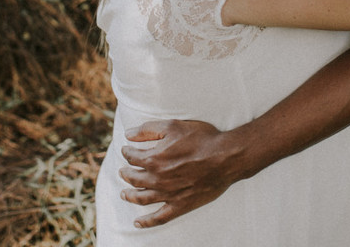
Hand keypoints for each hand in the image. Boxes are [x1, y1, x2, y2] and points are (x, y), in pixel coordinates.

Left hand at [118, 119, 240, 227]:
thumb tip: (128, 135)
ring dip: (130, 196)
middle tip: (123, 172)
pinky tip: (138, 223)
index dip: (127, 153)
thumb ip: (148, 130)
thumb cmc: (201, 139)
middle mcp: (157, 179)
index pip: (132, 157)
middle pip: (134, 178)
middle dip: (126, 174)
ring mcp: (168, 194)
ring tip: (124, 194)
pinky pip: (159, 217)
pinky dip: (146, 221)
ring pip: (142, 198)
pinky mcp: (180, 205)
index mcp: (154, 159)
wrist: (225, 157)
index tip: (127, 150)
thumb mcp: (173, 126)